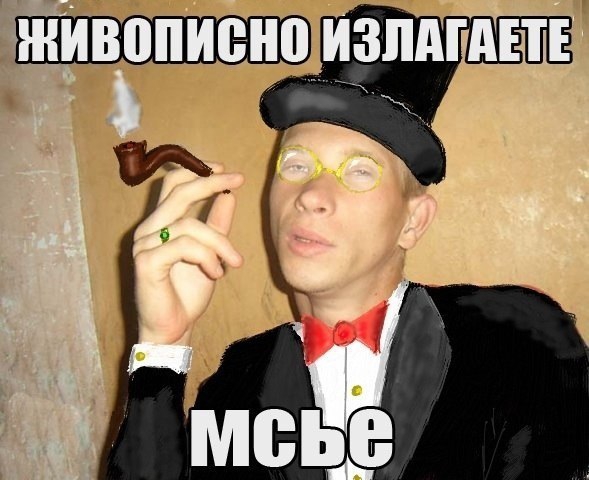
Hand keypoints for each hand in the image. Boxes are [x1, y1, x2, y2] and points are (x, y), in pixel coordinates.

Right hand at [132, 165, 244, 344]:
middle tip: (237, 180)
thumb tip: (229, 195)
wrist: (174, 328)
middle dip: (210, 182)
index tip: (225, 169)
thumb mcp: (211, 253)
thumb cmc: (188, 292)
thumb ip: (216, 224)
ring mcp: (144, 245)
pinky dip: (207, 257)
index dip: (197, 170)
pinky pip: (183, 247)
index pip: (173, 184)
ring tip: (233, 262)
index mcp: (161, 223)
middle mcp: (148, 229)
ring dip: (219, 242)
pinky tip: (216, 273)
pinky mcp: (146, 262)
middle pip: (178, 191)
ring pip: (188, 225)